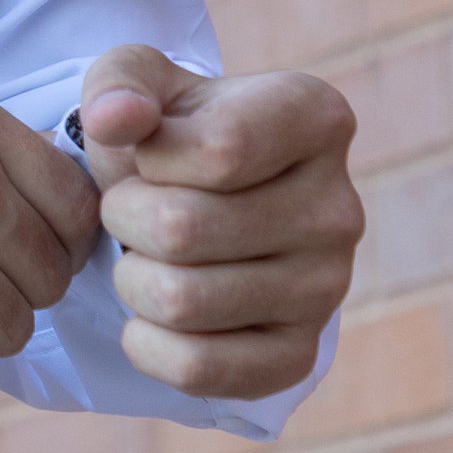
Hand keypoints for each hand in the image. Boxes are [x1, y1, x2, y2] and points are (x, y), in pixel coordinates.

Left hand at [79, 45, 362, 400]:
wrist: (195, 205)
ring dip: (131, 279)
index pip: (220, 151)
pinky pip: (199, 370)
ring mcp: (328, 289)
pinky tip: (152, 314)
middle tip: (131, 212)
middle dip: (124, 219)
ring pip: (181, 302)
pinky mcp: (301, 356)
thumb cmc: (167, 134)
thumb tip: (113, 120)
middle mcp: (339, 207)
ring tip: (146, 254)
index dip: (148, 158)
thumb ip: (119, 84)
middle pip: (184, 229)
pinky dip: (148, 345)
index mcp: (316, 118)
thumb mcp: (137, 83)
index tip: (147, 155)